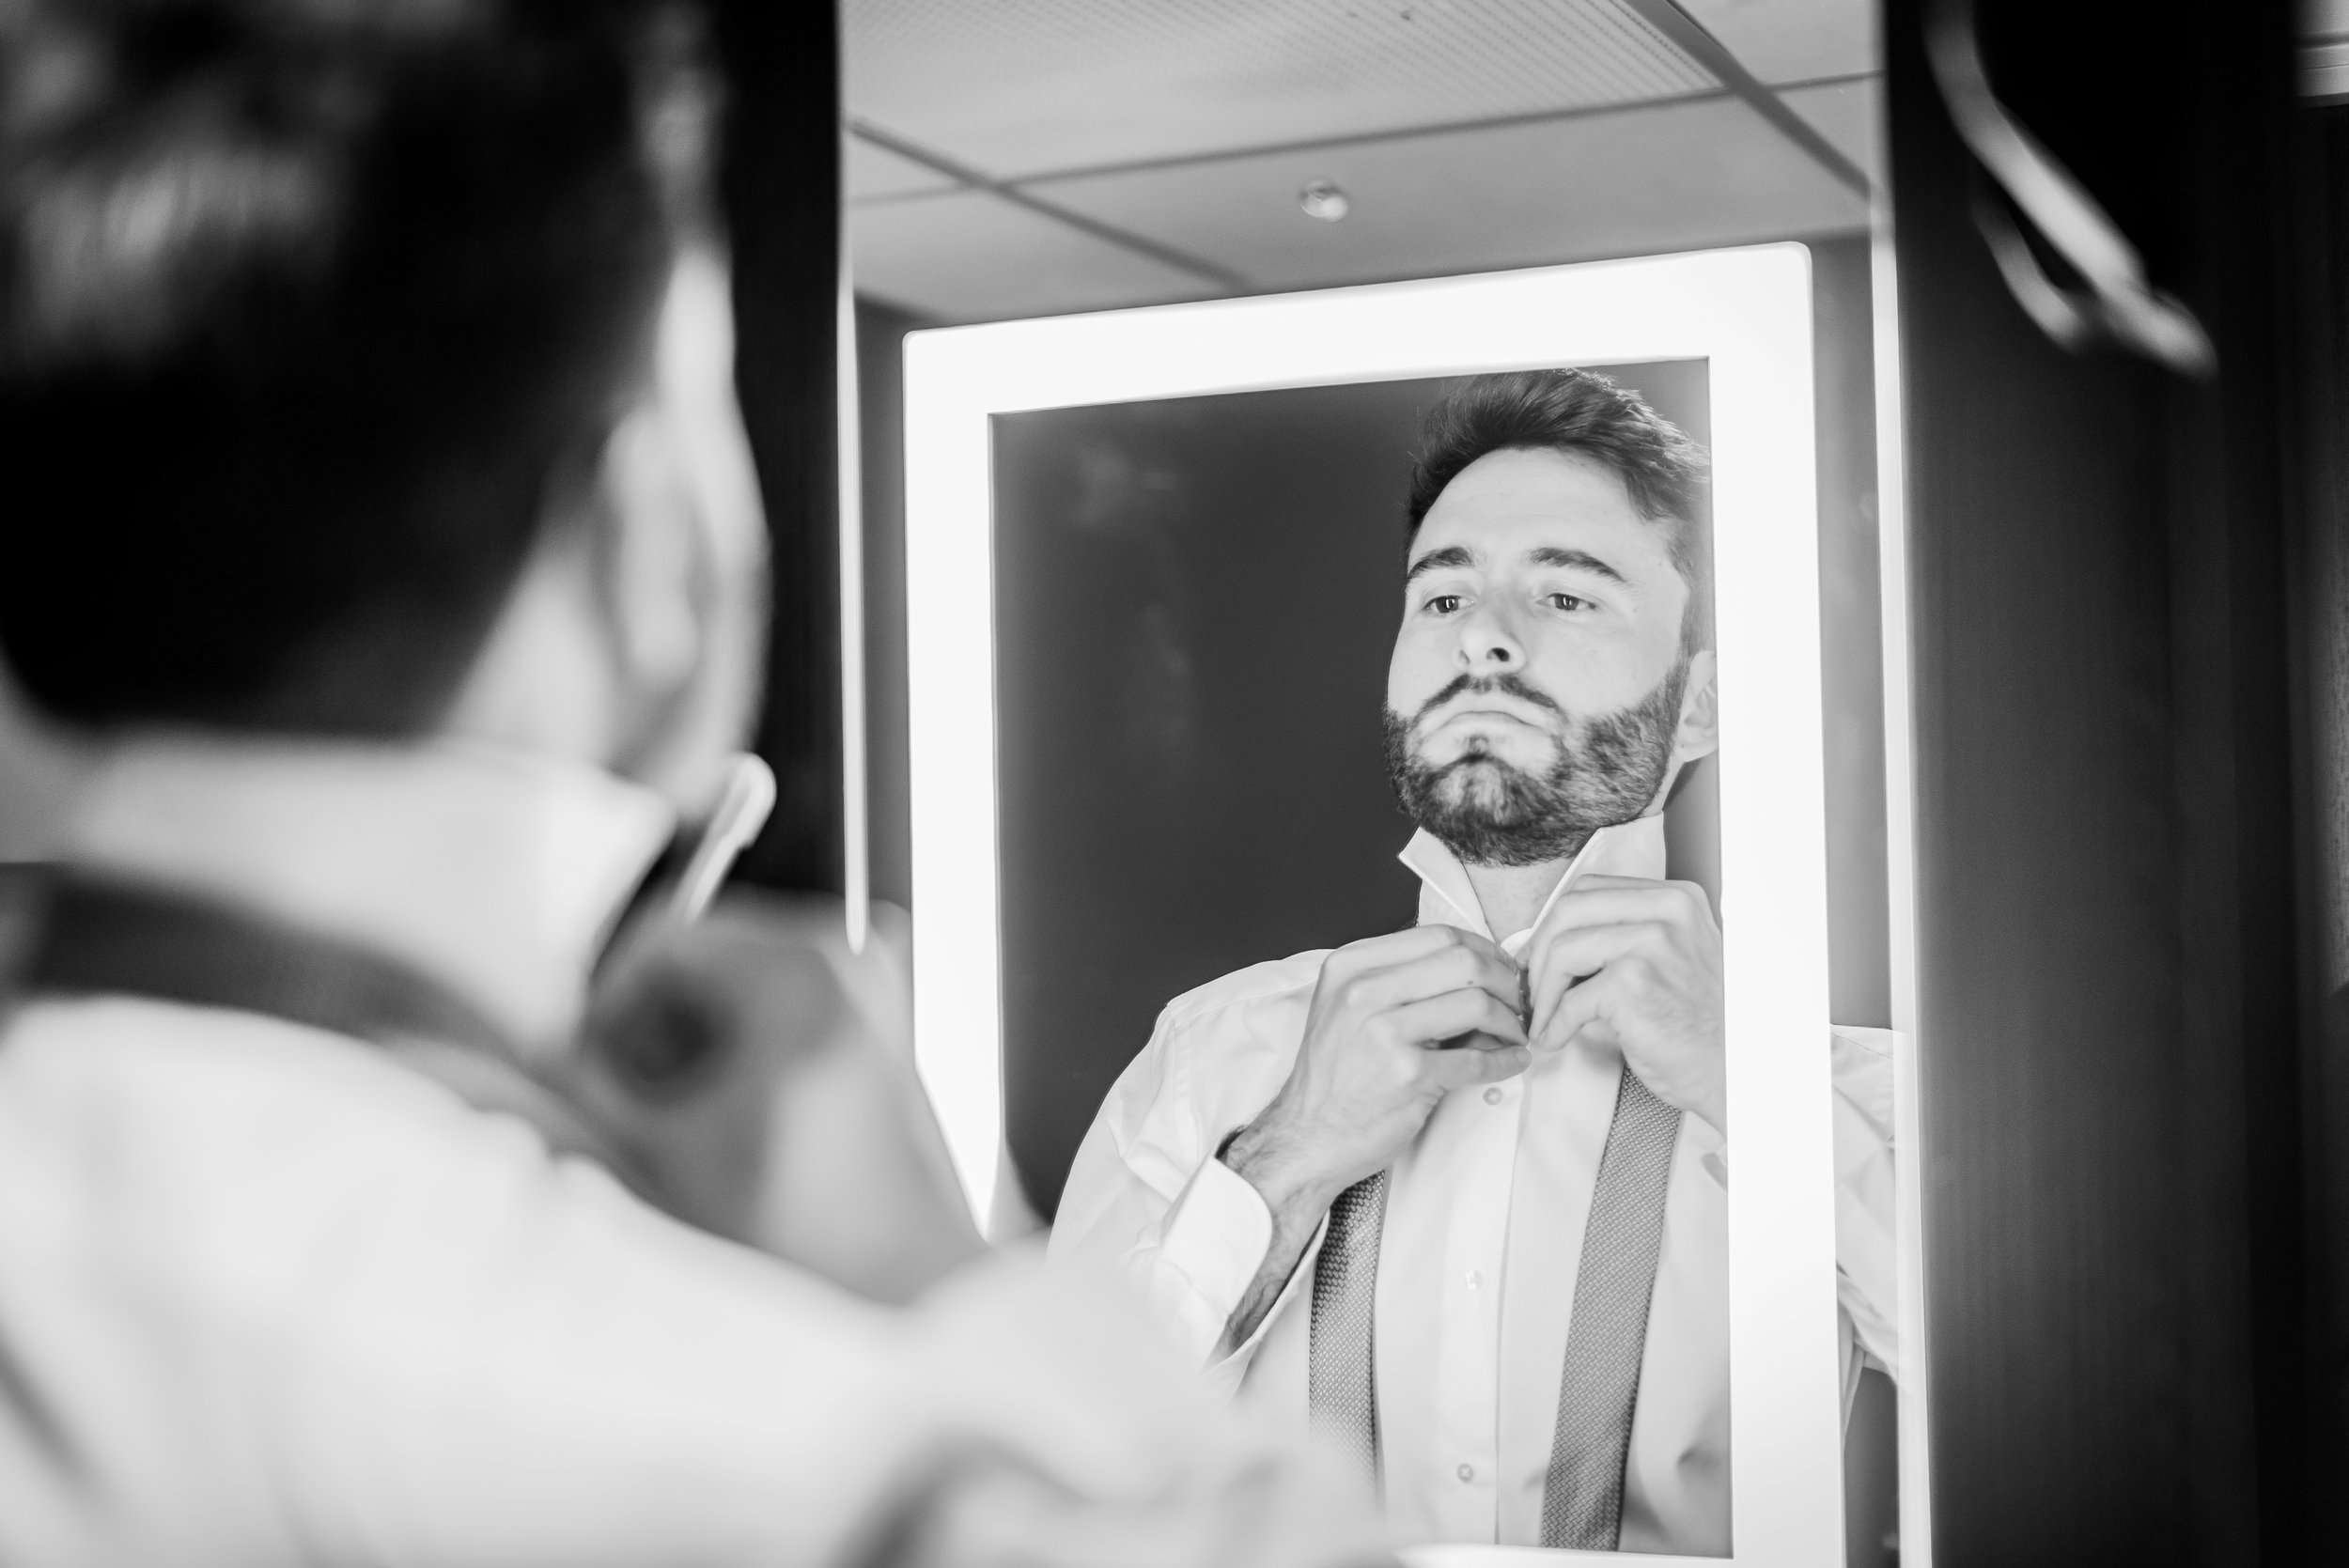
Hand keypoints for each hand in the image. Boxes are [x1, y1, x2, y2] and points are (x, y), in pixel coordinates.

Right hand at [576, 893, 985, 1302]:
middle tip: (623, 1099)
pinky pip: (784, 1010)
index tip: (579, 1062)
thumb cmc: (805, 1234)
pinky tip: (725, 1125)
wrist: (904, 1290)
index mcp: (799, 967)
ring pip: (739, 986)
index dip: (604, 1002)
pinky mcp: (884, 1029)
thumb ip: (583, 1089)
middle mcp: (849, 958)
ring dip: (692, 1043)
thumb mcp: (662, 1156)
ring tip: (676, 1124)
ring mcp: (876, 990)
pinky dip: (741, 1054)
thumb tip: (541, 1052)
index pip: (662, 939)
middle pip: (703, 956)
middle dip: (650, 1026)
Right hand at [1224, 924, 1527, 1222]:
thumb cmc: (1334, 1075)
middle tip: (1517, 1000)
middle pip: (1463, 961)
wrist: (1307, 1135)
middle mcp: (1363, 992)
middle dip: (1504, 980)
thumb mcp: (1346, 1008)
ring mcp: (1385, 1033)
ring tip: (1514, 1033)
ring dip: (1509, 1020)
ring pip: (1476, 1003)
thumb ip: (1398, 981)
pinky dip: (1506, 1060)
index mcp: (1351, 967)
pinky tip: (1512, 1061)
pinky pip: (1478, 1059)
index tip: (1499, 967)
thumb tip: (1473, 969)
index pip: (1437, 935)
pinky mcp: (1409, 1075)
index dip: (1482, 948)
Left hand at [1521, 874, 1725, 1138]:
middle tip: (1531, 987)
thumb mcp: (1673, 956)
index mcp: (1676, 898)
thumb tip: (1552, 939)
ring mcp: (1652, 944)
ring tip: (1543, 1019)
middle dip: (1539, 953)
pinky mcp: (1634, 984)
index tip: (1540, 955)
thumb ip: (1628, 934)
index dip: (1554, 924)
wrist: (1736, 1071)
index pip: (1590, 890)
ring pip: (1563, 951)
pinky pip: (1570, 1000)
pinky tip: (1555, 1039)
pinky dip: (1553, 1025)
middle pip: (1569, 911)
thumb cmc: (1701, 1023)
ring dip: (1542, 992)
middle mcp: (1668, 912)